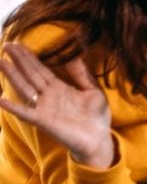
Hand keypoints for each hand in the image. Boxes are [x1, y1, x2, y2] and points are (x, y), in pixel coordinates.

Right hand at [0, 42, 114, 167]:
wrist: (99, 139)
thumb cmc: (96, 117)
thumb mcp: (93, 92)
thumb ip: (82, 75)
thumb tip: (74, 56)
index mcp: (59, 88)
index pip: (40, 69)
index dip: (30, 57)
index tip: (18, 43)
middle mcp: (48, 96)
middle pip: (30, 74)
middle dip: (18, 60)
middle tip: (6, 45)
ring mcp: (44, 108)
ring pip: (25, 88)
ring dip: (12, 75)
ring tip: (1, 61)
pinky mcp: (43, 121)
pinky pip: (26, 113)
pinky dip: (13, 107)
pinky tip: (1, 99)